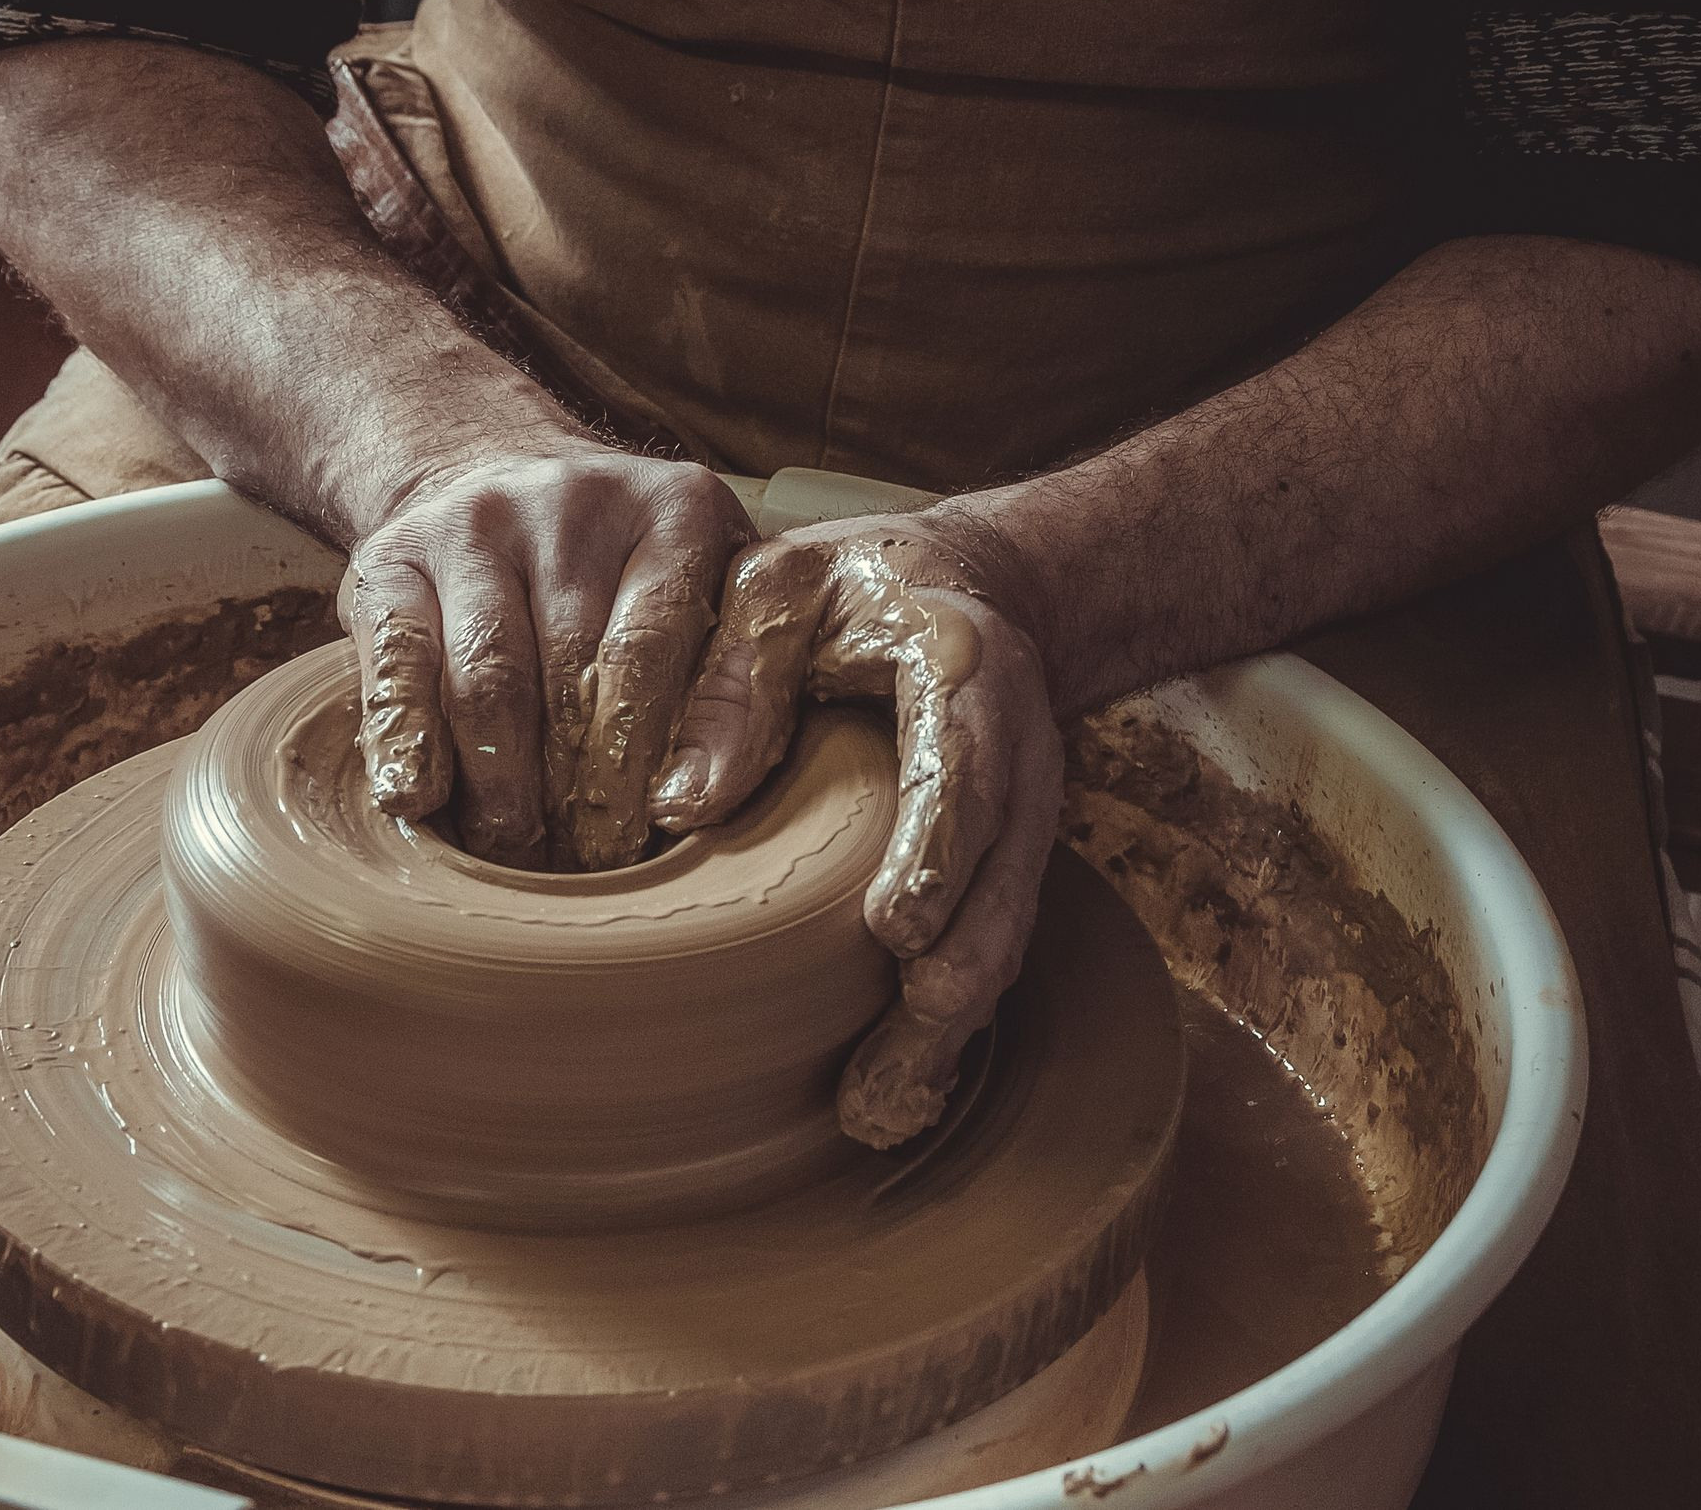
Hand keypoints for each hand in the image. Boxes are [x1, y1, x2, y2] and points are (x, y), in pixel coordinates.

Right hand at [346, 447, 754, 870]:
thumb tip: (699, 800)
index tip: (670, 821)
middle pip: (580, 671)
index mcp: (679, 509)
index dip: (669, 742)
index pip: (669, 642)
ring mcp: (478, 524)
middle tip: (594, 865)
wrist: (491, 474)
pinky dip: (407, 742)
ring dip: (504, 788)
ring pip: (492, 680)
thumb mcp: (711, 595)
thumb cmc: (627, 576)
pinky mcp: (394, 557)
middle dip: (588, 788)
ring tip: (519, 856)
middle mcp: (576, 502)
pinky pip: (400, 665)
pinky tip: (416, 803)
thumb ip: (735, 685)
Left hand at [648, 511, 1062, 1147]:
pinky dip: (949, 1026)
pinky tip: (896, 1095)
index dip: (941, 848)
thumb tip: (680, 804)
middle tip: (888, 1060)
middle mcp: (1015, 756)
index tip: (894, 928)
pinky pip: (989, 950)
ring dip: (948, 1028)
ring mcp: (1020, 821)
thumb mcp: (780, 591)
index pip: (966, 765)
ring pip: (1005, 936)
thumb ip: (733, 678)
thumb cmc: (848, 590)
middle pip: (1005, 882)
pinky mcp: (1003, 867)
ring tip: (879, 1110)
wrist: (967, 590)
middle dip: (952, 978)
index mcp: (963, 671)